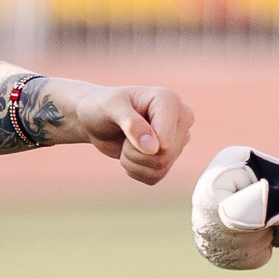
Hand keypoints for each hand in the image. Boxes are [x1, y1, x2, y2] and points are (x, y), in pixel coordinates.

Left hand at [73, 84, 193, 185]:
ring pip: (160, 168)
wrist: (97, 118)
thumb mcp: (111, 108)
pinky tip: (130, 154)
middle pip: (165, 156)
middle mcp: (181, 118)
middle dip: (134, 153)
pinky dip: (135, 171)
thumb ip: (131, 123)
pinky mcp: (169, 157)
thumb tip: (153, 148)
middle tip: (124, 136)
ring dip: (133, 162)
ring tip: (125, 144)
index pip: (166, 141)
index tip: (125, 130)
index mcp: (170, 100)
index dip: (140, 145)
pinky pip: (155, 177)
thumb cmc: (103, 106)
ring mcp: (178, 139)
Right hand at [191, 146, 278, 269]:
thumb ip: (259, 206)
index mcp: (227, 166)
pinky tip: (262, 243)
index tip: (265, 220)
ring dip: (244, 250)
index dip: (233, 223)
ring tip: (268, 232)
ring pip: (208, 244)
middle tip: (271, 227)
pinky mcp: (219, 226)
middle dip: (242, 239)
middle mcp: (215, 182)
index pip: (207, 204)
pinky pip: (215, 253)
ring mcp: (215, 205)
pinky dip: (241, 258)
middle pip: (206, 227)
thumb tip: (228, 216)